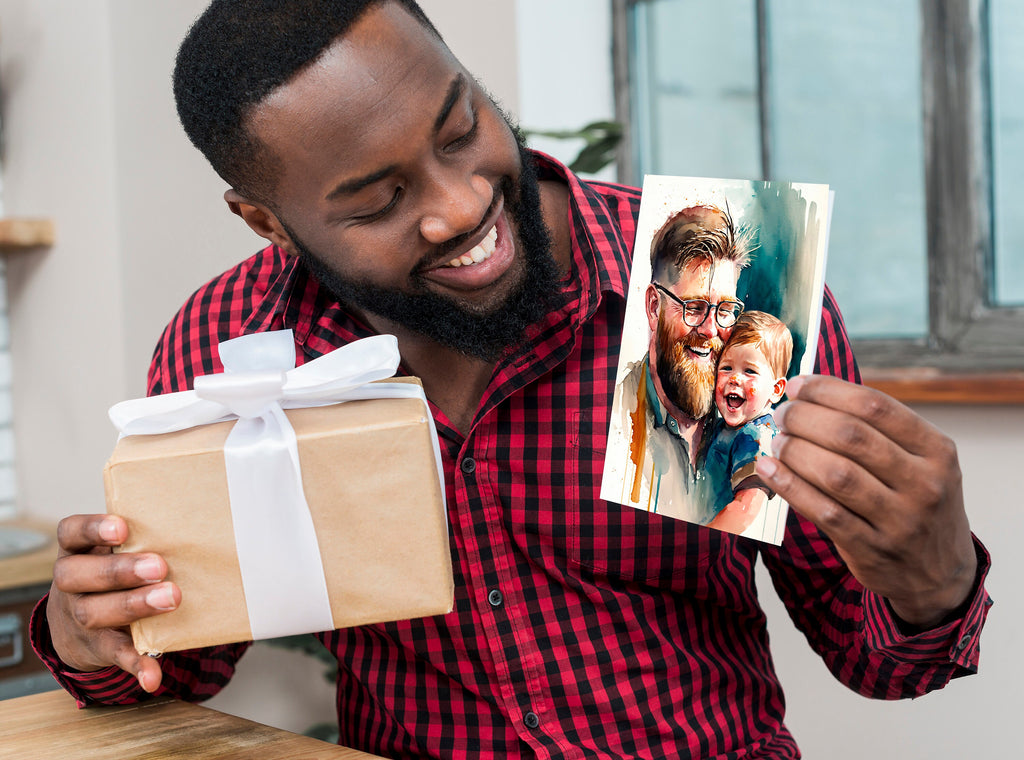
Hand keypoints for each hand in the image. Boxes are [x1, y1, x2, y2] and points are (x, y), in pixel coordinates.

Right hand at [47, 514, 180, 692]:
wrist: (77, 624)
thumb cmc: (111, 573)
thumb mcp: (112, 552)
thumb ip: (140, 538)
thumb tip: (193, 525)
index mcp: (77, 551)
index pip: (71, 533)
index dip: (92, 529)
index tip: (122, 528)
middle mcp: (71, 583)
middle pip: (79, 575)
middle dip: (120, 571)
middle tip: (159, 567)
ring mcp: (80, 617)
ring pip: (93, 612)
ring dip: (133, 606)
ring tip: (170, 599)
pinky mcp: (98, 647)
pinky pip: (114, 655)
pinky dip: (136, 664)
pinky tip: (152, 674)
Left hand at [755, 375, 976, 628]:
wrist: (938, 573)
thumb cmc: (916, 504)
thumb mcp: (921, 462)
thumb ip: (878, 431)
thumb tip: (811, 395)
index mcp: (937, 451)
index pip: (876, 406)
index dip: (827, 391)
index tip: (797, 386)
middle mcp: (924, 483)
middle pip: (851, 436)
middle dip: (805, 418)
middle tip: (783, 414)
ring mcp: (899, 520)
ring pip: (835, 473)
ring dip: (796, 450)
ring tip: (778, 441)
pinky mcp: (872, 549)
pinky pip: (823, 511)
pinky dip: (790, 486)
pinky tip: (770, 469)